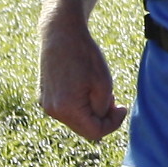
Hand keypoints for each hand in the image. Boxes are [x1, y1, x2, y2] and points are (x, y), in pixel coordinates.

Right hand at [38, 14, 119, 143]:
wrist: (61, 34)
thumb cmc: (85, 56)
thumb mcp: (104, 84)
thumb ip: (102, 110)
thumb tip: (100, 124)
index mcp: (67, 109)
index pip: (95, 132)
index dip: (113, 124)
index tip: (123, 107)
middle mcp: (53, 110)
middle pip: (84, 128)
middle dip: (102, 118)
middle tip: (114, 100)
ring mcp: (46, 104)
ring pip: (76, 119)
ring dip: (91, 111)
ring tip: (100, 91)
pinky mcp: (44, 96)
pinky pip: (66, 109)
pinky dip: (80, 105)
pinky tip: (86, 87)